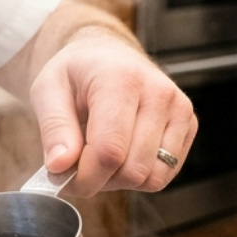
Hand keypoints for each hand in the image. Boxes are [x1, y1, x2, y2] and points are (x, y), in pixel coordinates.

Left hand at [29, 27, 195, 194]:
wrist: (106, 56)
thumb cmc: (76, 74)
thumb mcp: (47, 90)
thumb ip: (54, 129)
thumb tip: (60, 166)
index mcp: (122, 79)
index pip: (109, 151)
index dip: (84, 177)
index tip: (63, 175)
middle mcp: (158, 92)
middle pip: (132, 170)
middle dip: (99, 179)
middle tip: (80, 163)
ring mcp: (179, 108)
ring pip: (152, 178)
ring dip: (120, 180)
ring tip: (101, 155)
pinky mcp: (188, 124)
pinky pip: (164, 174)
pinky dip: (140, 175)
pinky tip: (123, 153)